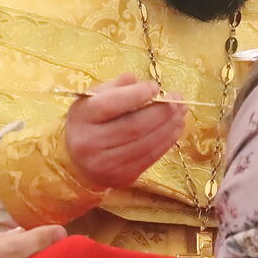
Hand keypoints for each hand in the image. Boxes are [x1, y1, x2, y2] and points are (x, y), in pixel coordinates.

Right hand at [64, 72, 187, 189]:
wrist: (76, 162)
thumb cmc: (89, 123)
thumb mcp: (93, 99)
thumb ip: (114, 87)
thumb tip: (138, 80)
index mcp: (82, 118)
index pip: (111, 105)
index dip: (137, 95)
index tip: (155, 86)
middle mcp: (91, 143)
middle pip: (134, 126)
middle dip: (161, 111)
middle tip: (178, 98)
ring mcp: (107, 163)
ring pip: (146, 143)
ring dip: (169, 126)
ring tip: (181, 112)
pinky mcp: (122, 176)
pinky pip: (150, 157)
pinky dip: (167, 141)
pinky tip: (175, 128)